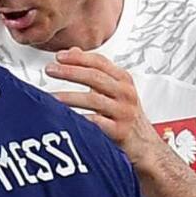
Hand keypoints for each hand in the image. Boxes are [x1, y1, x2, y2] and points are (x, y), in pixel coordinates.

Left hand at [46, 48, 166, 169]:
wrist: (145, 144)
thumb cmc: (126, 116)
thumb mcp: (114, 89)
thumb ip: (95, 70)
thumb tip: (73, 51)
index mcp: (123, 80)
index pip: (99, 62)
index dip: (78, 58)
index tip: (59, 56)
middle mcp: (125, 93)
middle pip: (95, 77)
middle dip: (70, 72)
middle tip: (50, 70)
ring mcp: (123, 112)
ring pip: (94, 100)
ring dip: (69, 97)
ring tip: (51, 97)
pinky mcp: (120, 131)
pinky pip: (97, 123)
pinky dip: (81, 119)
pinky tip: (66, 118)